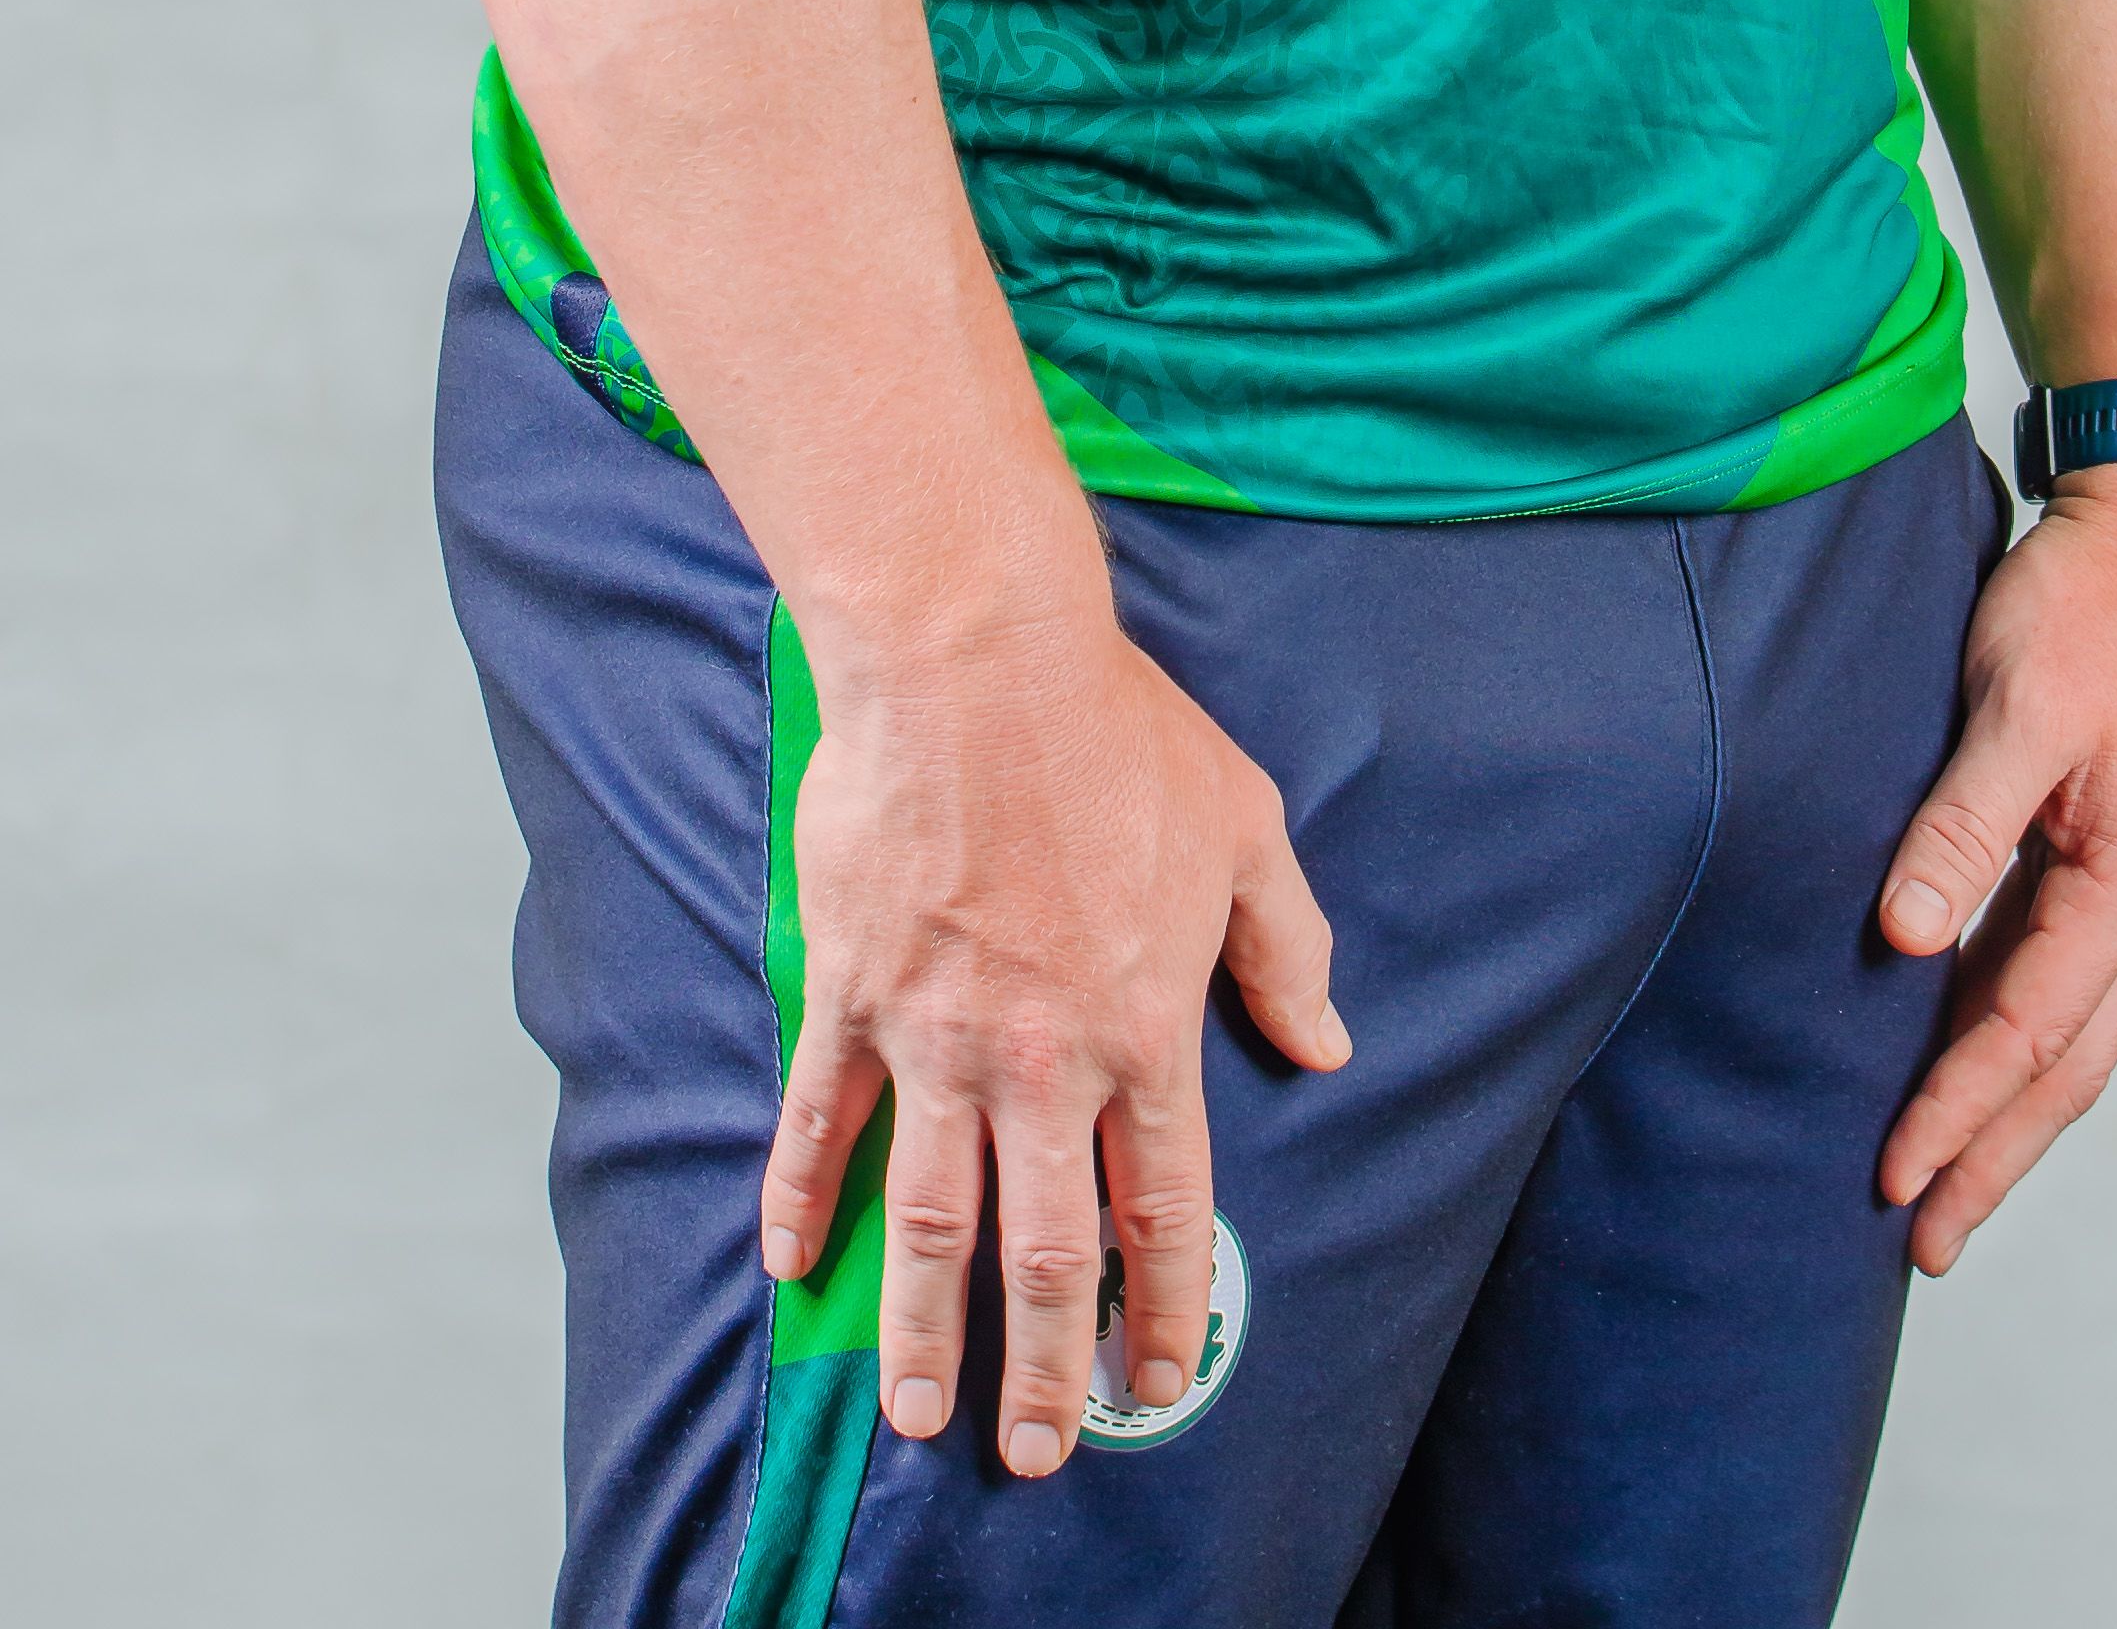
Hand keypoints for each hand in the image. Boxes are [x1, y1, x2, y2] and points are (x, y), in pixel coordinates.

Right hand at [761, 613, 1348, 1476]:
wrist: (978, 661)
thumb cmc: (1120, 733)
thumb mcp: (1244, 825)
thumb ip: (1283, 945)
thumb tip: (1325, 1041)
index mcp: (1144, 1030)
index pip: (1163, 1209)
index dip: (1164, 1309)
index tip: (1158, 1382)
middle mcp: (1041, 1060)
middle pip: (1043, 1252)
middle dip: (1042, 1368)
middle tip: (1038, 1455)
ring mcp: (935, 1035)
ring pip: (930, 1219)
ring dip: (924, 1329)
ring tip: (920, 1413)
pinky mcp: (853, 992)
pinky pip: (823, 1120)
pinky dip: (803, 1197)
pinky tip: (792, 1264)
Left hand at [1876, 470, 2116, 1268]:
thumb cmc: (2089, 604)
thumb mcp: (2020, 705)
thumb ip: (1964, 824)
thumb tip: (1905, 941)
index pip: (2027, 1030)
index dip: (1955, 1110)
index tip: (1890, 1180)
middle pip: (2067, 1066)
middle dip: (1995, 1157)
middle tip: (1926, 1243)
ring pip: (2069, 1031)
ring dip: (2007, 1112)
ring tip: (1946, 1185)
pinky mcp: (2104, 846)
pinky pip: (2057, 973)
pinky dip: (2014, 1036)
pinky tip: (1966, 1053)